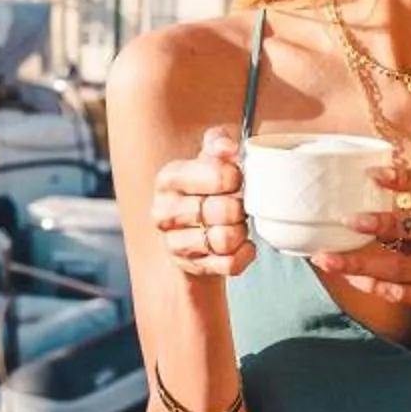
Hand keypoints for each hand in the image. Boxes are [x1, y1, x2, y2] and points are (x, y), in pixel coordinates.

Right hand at [150, 123, 254, 280]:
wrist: (190, 231)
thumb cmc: (203, 189)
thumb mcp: (207, 160)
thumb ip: (218, 143)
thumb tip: (228, 147)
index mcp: (169, 178)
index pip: (216, 175)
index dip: (236, 177)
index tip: (237, 180)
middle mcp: (165, 212)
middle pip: (223, 210)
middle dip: (240, 208)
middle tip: (240, 205)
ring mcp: (174, 243)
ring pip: (226, 239)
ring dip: (241, 231)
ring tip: (238, 224)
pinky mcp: (190, 267)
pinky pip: (230, 264)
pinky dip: (245, 254)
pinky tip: (243, 244)